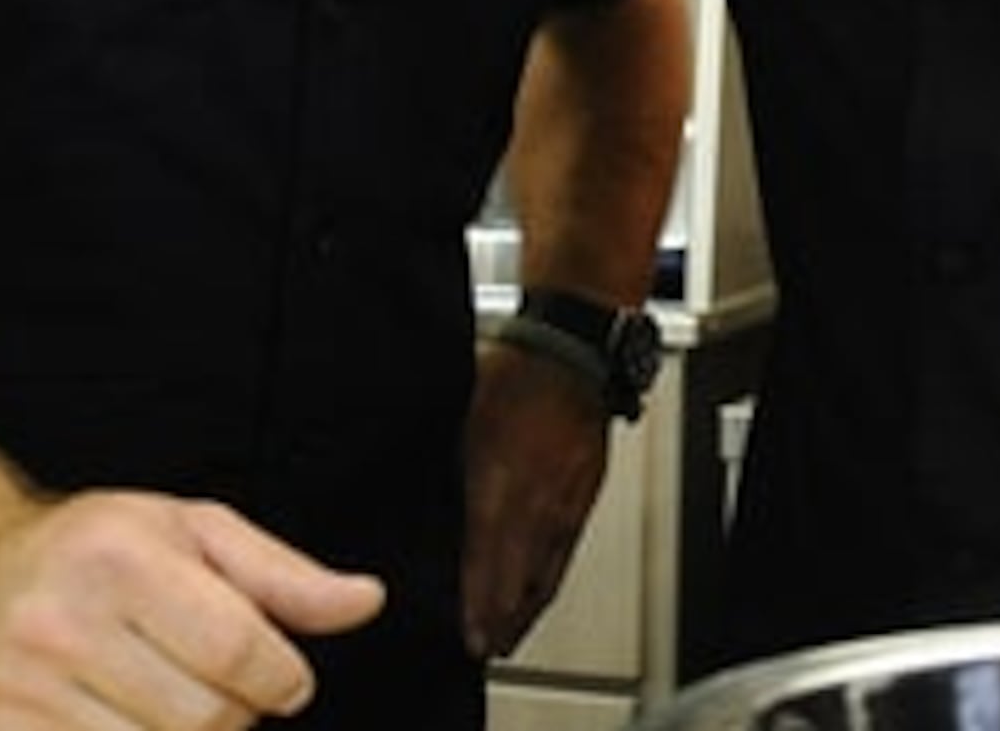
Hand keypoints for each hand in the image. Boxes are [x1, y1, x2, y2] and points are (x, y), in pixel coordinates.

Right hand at [0, 488, 385, 730]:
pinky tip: (122, 723)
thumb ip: (282, 575)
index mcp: (116, 558)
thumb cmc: (91, 556)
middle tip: (208, 688)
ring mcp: (18, 694)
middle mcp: (59, 624)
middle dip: (233, 716)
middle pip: (207, 720)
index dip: (281, 678)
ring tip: (158, 703)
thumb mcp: (190, 533)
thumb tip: (364, 601)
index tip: (279, 679)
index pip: (240, 650)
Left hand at [457, 341, 614, 658]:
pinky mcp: (585, 495)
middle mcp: (536, 500)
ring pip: (546, 571)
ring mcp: (565, 501)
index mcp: (498, 481)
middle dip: (501, 620)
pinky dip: (551, 580)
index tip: (469, 637)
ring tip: (510, 637)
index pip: (487, 561)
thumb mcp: (458, 418)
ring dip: (526, 608)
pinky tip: (542, 591)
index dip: (479, 605)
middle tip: (485, 650)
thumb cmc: (513, 371)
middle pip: (519, 578)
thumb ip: (443, 469)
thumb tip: (413, 498)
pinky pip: (567, 550)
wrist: (574, 349)